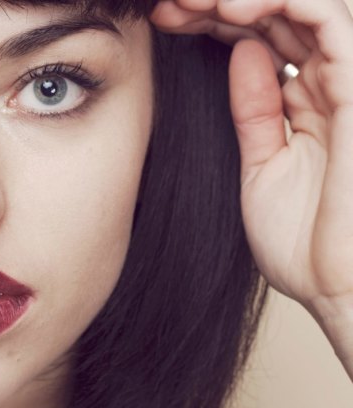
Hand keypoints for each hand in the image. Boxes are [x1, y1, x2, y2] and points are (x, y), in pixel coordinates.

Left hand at [151, 0, 352, 309]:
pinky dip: (282, 5)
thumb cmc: (307, 243)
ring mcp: (350, 85)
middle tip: (169, 7)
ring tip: (193, 3)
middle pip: (277, 17)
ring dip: (244, 0)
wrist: (340, 290)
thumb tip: (240, 52)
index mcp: (309, 104)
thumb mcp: (263, 165)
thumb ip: (255, 109)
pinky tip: (230, 10)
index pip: (261, 38)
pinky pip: (331, 23)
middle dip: (217, 6)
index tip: (162, 21)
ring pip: (304, 8)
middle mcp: (333, 85)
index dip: (212, 21)